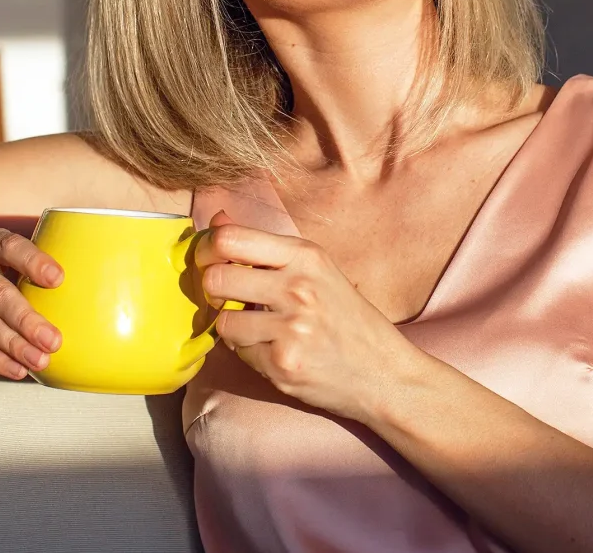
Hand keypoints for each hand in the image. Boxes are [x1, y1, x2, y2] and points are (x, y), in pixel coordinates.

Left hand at [195, 210, 414, 421]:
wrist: (383, 373)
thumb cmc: (348, 319)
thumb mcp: (316, 270)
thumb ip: (265, 247)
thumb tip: (216, 220)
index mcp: (306, 256)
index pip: (231, 239)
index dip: (208, 249)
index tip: (210, 260)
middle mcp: (298, 288)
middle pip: (216, 278)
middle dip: (214, 290)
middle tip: (228, 298)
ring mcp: (291, 328)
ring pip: (223, 320)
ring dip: (234, 326)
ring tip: (260, 328)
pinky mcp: (282, 363)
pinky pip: (240, 352)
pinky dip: (250, 352)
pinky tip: (275, 349)